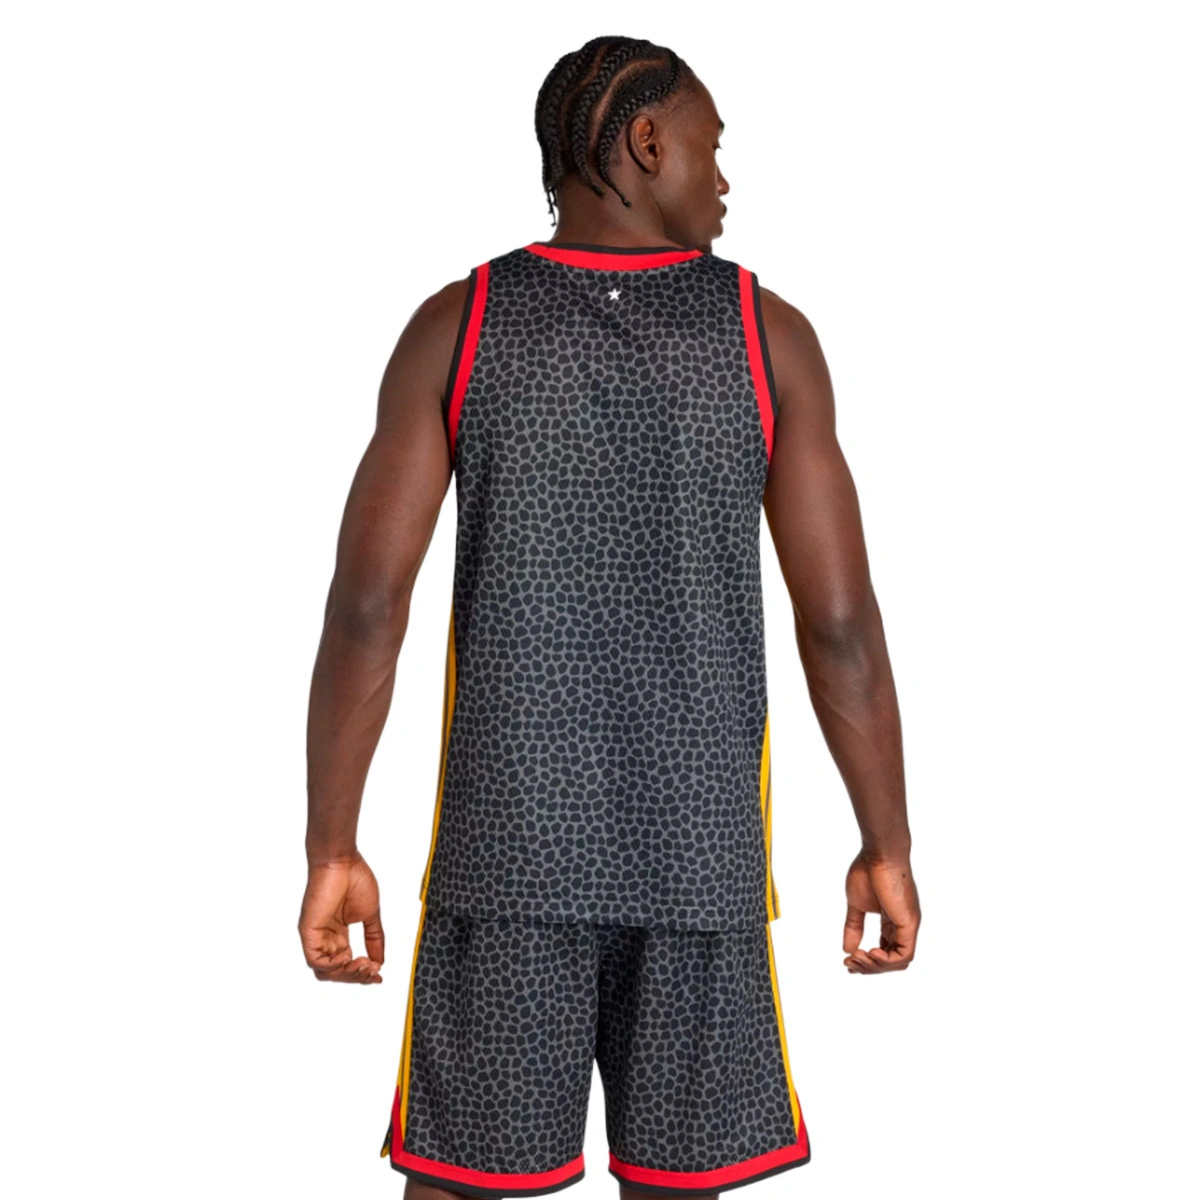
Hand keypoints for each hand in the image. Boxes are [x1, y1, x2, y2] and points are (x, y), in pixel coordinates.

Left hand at [299, 852, 384, 982]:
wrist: (342, 861)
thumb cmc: (355, 879)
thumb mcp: (371, 914)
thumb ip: (374, 938)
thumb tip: (380, 961)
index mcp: (338, 934)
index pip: (348, 963)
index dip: (362, 973)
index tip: (379, 975)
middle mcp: (325, 938)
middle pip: (336, 972)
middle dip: (356, 976)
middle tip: (372, 971)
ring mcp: (316, 936)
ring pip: (325, 971)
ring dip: (346, 974)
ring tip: (362, 965)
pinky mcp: (308, 931)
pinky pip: (315, 960)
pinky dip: (332, 966)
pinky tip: (347, 958)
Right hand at [843, 849, 918, 973]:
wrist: (878, 854)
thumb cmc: (867, 871)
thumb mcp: (856, 905)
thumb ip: (853, 927)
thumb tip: (847, 949)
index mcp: (892, 920)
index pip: (885, 950)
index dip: (868, 961)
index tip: (848, 962)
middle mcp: (903, 925)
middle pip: (891, 960)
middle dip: (869, 967)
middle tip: (848, 964)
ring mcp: (908, 925)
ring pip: (899, 961)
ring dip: (876, 966)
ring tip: (857, 958)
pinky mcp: (909, 923)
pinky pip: (904, 954)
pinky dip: (887, 960)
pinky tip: (870, 952)